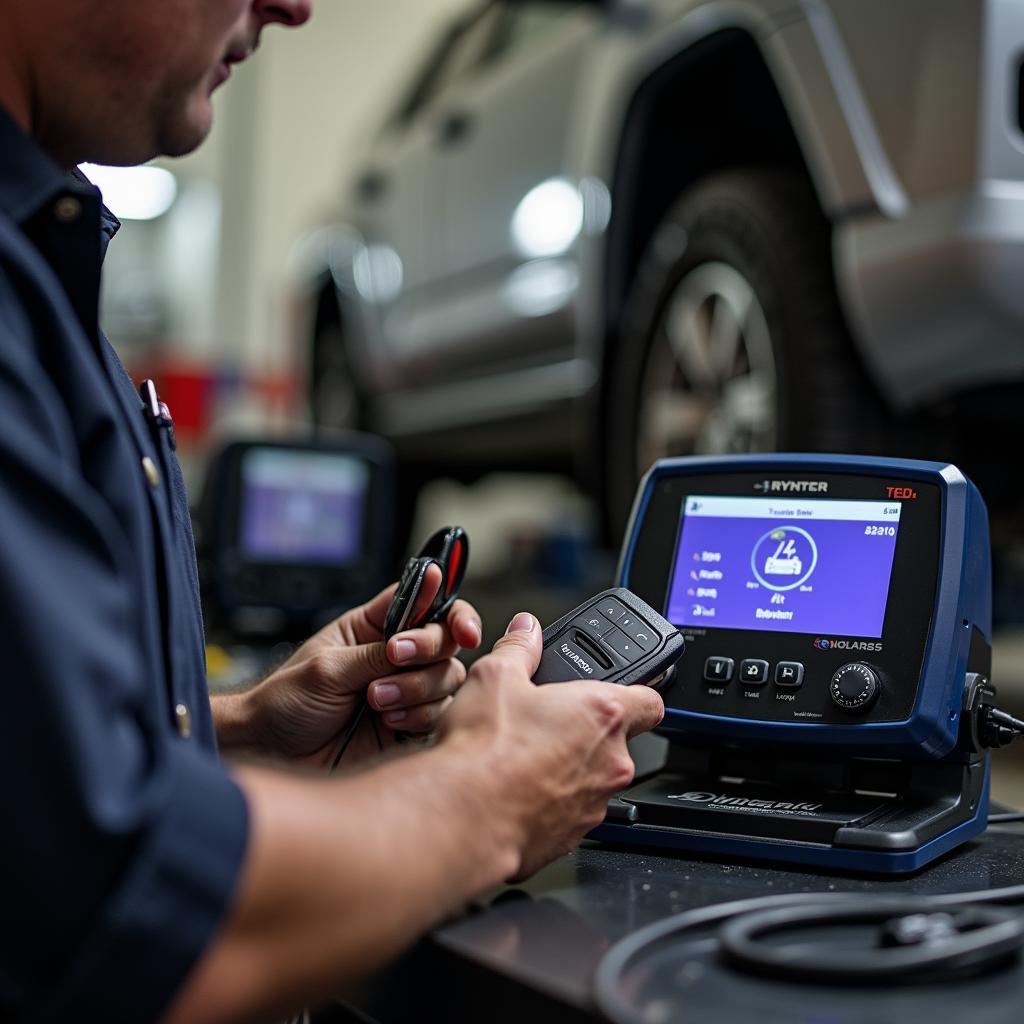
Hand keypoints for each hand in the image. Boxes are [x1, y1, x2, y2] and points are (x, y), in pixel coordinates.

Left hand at [239, 565, 481, 769]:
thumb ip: (379, 650)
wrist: (272, 753)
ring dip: (415, 689)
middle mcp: (396, 656)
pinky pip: (439, 715)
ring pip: (447, 679)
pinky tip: (388, 722)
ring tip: (374, 702)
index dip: (448, 609)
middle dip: (428, 650)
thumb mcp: (330, 667)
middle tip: (394, 659)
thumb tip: (417, 618)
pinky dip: (419, 716)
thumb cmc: (285, 702)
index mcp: (374, 627)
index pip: (424, 603)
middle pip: (445, 641)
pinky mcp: (410, 724)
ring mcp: (405, 690)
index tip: (460, 627)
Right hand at [436, 611, 663, 879]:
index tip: (619, 689)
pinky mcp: (570, 839)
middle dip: (582, 731)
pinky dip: (546, 801)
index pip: (650, 700)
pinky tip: (512, 790)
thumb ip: (520, 648)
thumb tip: (526, 631)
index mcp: (602, 714)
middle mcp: (610, 762)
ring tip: (519, 757)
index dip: (637, 691)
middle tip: (543, 721)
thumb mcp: (495, 676)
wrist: (464, 819)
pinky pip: (567, 813)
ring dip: (565, 768)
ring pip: (590, 779)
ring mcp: (593, 805)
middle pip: (614, 741)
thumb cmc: (485, 752)